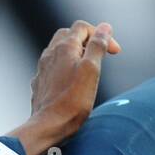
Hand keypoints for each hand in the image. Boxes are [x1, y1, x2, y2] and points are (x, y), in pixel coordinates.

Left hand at [10, 20, 120, 154]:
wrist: (47, 127)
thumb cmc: (71, 102)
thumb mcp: (91, 70)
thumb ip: (97, 46)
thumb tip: (105, 27)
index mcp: (64, 47)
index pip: (83, 27)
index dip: (101, 34)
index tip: (114, 51)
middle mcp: (50, 54)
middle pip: (68, 35)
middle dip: (86, 40)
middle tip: (99, 54)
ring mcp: (43, 69)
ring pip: (58, 51)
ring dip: (74, 53)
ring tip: (87, 67)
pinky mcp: (40, 84)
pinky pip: (52, 67)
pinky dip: (64, 67)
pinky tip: (70, 81)